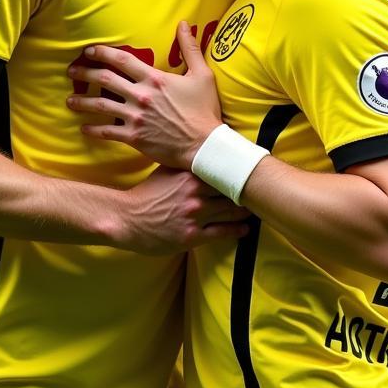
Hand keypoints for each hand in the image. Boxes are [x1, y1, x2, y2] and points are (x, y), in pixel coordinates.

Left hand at [66, 20, 221, 168]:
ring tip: (69, 101)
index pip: (122, 59)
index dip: (102, 53)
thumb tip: (184, 23)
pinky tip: (83, 128)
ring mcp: (135, 117)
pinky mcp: (134, 137)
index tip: (89, 51)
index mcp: (155, 78)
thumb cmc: (205, 110)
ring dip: (82, 102)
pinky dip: (93, 130)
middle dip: (84, 74)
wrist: (205, 145)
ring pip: (100, 106)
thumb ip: (190, 48)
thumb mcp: (202, 75)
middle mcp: (141, 95)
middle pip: (105, 80)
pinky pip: (107, 132)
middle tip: (71, 72)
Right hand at [117, 166, 248, 253]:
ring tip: (257, 211)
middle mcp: (195, 193)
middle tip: (260, 193)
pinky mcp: (192, 236)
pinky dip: (237, 231)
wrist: (127, 218)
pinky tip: (245, 229)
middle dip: (247, 193)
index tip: (253, 173)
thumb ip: (186, 164)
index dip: (239, 173)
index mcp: (190, 175)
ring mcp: (194, 215)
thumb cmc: (147, 193)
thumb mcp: (166, 171)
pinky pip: (222, 232)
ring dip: (245, 213)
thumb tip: (206, 152)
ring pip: (231, 213)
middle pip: (231, 192)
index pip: (224, 171)